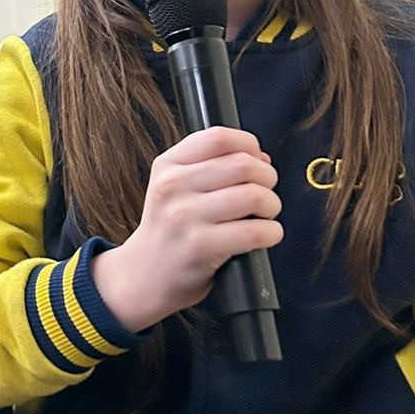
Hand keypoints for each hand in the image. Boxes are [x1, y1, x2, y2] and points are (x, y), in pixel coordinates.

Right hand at [93, 126, 282, 331]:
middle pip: (243, 165)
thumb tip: (260, 158)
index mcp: (167, 165)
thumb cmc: (169, 231)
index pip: (219, 137)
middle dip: (268, 179)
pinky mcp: (200, 247)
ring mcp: (184, 217)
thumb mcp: (174, 188)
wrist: (142, 276)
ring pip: (253, 196)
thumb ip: (211, 166)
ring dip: (272, 206)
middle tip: (265, 194)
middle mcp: (172, 186)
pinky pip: (254, 232)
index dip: (249, 146)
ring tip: (265, 215)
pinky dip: (271, 233)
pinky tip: (265, 236)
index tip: (257, 161)